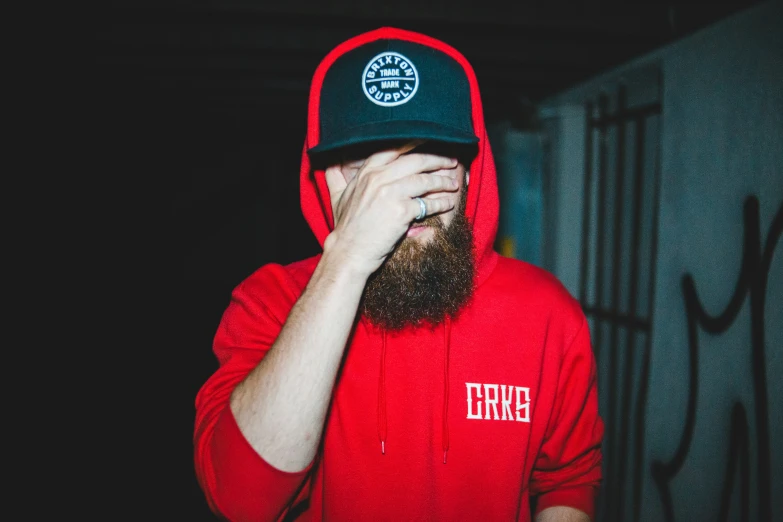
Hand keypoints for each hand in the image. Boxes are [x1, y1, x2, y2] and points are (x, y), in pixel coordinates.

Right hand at [324, 141, 460, 274]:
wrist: (348, 252)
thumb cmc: (345, 227)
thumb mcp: (337, 196)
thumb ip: (335, 175)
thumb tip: (330, 161)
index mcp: (367, 172)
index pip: (395, 149)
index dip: (415, 143)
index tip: (430, 141)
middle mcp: (379, 178)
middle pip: (416, 161)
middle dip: (437, 159)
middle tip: (450, 161)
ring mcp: (391, 193)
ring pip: (425, 181)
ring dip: (443, 181)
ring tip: (453, 183)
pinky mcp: (401, 211)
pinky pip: (428, 203)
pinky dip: (441, 202)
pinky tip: (448, 203)